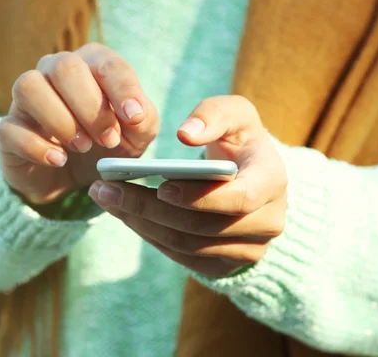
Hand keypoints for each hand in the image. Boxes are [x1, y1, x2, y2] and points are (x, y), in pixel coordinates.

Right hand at [0, 43, 158, 204]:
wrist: (73, 176)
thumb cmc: (107, 143)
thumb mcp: (136, 136)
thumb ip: (143, 120)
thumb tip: (135, 113)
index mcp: (90, 65)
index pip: (105, 62)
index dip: (121, 88)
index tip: (132, 118)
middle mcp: (53, 72)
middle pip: (64, 67)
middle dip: (90, 106)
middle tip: (108, 139)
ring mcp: (26, 100)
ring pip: (28, 86)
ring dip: (60, 120)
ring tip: (82, 146)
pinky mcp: (7, 129)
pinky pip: (10, 127)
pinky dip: (37, 146)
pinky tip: (58, 160)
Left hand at [88, 96, 286, 276]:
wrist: (253, 180)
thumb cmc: (239, 142)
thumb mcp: (236, 115)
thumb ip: (214, 114)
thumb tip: (186, 133)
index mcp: (272, 183)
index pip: (239, 199)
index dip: (199, 197)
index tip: (160, 185)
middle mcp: (266, 223)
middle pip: (201, 227)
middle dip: (148, 209)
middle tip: (107, 189)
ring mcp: (246, 249)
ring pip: (186, 245)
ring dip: (140, 223)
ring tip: (105, 197)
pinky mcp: (223, 264)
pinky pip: (181, 256)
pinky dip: (148, 234)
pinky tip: (122, 212)